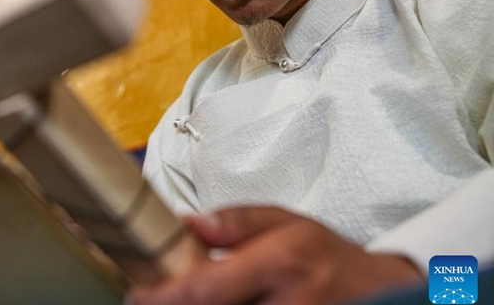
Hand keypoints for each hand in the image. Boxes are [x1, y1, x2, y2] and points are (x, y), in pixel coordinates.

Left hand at [126, 207, 422, 304]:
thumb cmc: (326, 257)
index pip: (204, 289)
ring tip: (189, 299)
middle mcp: (288, 303)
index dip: (162, 297)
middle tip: (156, 298)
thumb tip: (187, 223)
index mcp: (281, 262)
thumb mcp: (286, 223)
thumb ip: (235, 222)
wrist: (380, 293)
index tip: (139, 296)